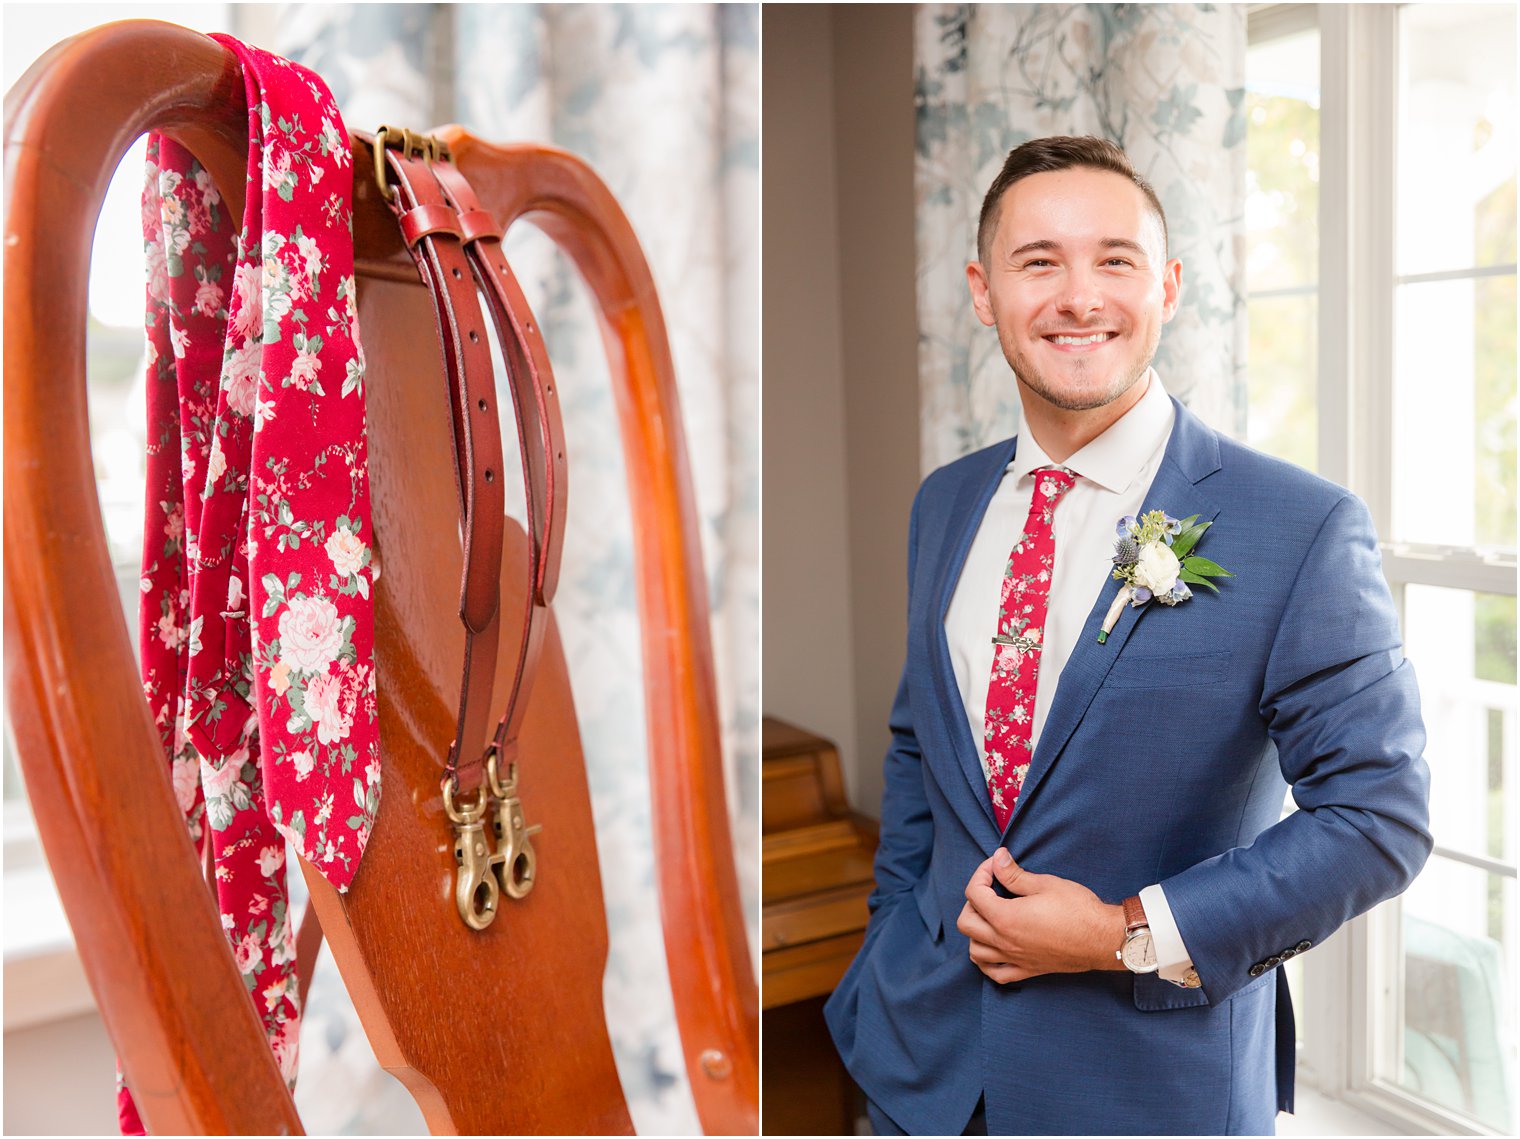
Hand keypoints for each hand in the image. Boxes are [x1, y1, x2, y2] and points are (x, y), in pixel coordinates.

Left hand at [956, 848, 1125, 983]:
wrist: (1103, 939)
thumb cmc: (1078, 909)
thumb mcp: (1045, 884)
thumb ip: (1014, 874)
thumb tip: (998, 858)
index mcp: (1006, 918)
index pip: (974, 893)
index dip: (981, 873)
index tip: (996, 865)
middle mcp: (1005, 942)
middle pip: (966, 922)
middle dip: (973, 901)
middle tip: (991, 889)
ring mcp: (1015, 959)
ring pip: (975, 951)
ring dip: (975, 931)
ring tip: (990, 916)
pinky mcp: (1027, 970)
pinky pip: (995, 973)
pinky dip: (986, 962)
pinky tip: (993, 948)